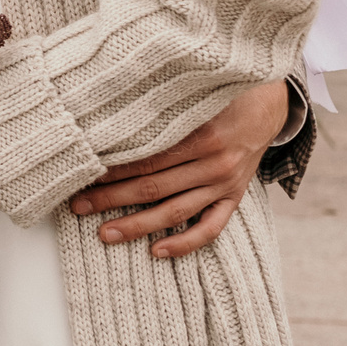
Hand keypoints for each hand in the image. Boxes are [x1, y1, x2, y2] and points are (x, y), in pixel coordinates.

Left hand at [69, 80, 288, 257]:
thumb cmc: (221, 94)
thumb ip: (161, 107)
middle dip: (112, 198)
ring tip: (105, 233)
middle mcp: (215, 164)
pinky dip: (185, 243)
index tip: (82, 174)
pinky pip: (211, 228)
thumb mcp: (194, 94)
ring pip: (176, 211)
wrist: (268, 104)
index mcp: (203, 135)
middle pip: (154, 187)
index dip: (113, 170)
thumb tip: (110, 114)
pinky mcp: (234, 198)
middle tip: (78, 206)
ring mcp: (225, 184)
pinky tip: (156, 251)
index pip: (147, 159)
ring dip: (138, 225)